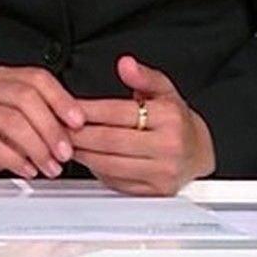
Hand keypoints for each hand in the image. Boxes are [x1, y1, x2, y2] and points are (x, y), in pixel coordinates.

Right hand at [0, 66, 85, 180]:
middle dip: (51, 128)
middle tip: (65, 152)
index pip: (37, 78)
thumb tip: (77, 127)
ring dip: (37, 147)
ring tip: (49, 166)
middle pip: (26, 97)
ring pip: (11, 120)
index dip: (61, 100)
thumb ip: (44, 117)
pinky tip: (27, 169)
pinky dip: (15, 159)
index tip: (78, 122)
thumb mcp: (21, 121)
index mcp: (4, 78)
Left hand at [72, 55, 215, 195]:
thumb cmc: (176, 121)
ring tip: (66, 143)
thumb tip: (125, 64)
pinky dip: (96, 170)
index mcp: (169, 118)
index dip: (86, 110)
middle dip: (78, 134)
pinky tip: (86, 158)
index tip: (67, 107)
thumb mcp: (164, 90)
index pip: (117, 113)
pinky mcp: (154, 191)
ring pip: (109, 164)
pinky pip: (116, 182)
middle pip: (109, 140)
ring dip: (82, 154)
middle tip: (58, 127)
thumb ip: (143, 76)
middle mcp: (168, 147)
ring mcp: (162, 172)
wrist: (199, 152)